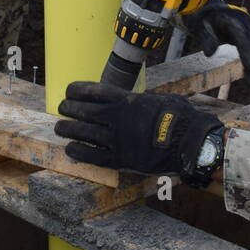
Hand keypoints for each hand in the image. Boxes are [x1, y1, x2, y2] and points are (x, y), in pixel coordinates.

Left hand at [56, 83, 220, 175]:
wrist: (189, 143)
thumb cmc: (179, 118)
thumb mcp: (158, 99)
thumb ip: (139, 100)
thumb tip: (131, 100)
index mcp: (126, 100)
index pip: (93, 91)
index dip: (76, 90)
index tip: (69, 91)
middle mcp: (116, 118)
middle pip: (82, 111)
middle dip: (68, 108)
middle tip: (63, 109)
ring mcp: (116, 140)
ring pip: (81, 132)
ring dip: (66, 129)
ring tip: (60, 128)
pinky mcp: (119, 160)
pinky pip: (91, 156)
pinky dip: (77, 151)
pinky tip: (70, 149)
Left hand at [182, 0, 249, 81]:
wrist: (204, 8)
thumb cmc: (199, 18)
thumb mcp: (197, 27)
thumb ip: (204, 38)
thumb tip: (210, 54)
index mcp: (232, 18)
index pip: (243, 38)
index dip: (248, 54)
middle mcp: (243, 21)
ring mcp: (247, 26)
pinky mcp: (246, 32)